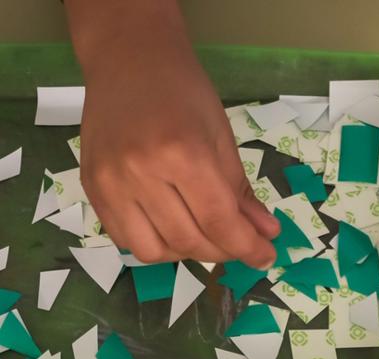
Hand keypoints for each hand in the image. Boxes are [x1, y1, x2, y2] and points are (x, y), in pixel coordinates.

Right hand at [65, 0, 277, 266]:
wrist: (128, 61)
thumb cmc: (184, 92)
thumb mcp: (223, 138)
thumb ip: (241, 191)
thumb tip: (266, 233)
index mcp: (182, 154)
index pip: (218, 222)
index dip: (247, 247)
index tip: (266, 256)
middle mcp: (140, 173)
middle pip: (188, 241)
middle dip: (223, 251)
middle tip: (241, 243)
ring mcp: (110, 183)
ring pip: (153, 251)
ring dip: (187, 253)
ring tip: (206, 234)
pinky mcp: (91, 188)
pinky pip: (124, 238)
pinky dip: (155, 243)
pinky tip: (173, 226)